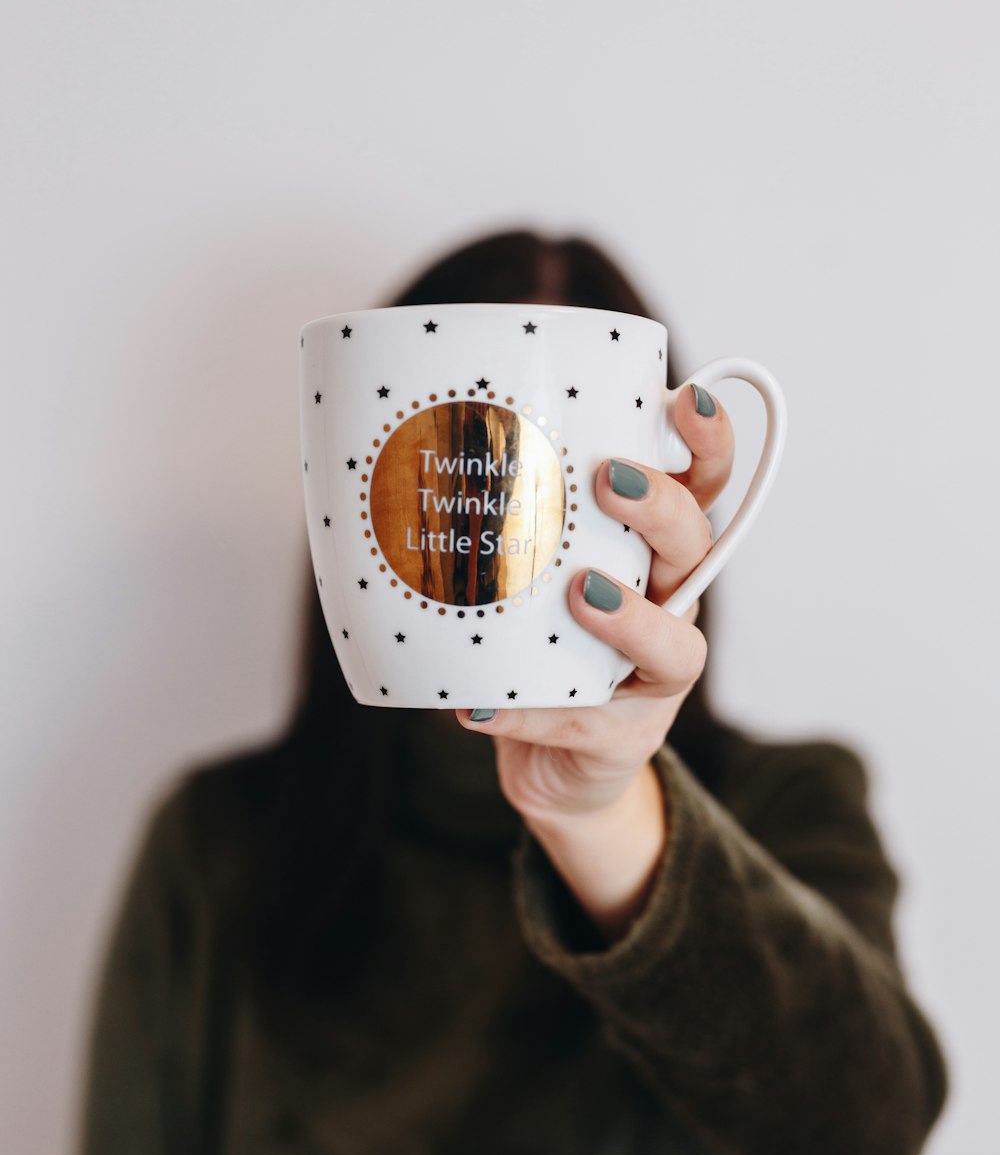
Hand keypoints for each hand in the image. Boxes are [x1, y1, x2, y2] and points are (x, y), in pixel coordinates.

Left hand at [456, 384, 734, 938]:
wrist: (547, 757)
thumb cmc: (534, 640)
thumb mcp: (517, 569)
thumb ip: (489, 520)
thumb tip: (390, 448)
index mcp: (650, 545)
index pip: (701, 481)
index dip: (707, 439)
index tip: (685, 397)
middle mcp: (669, 601)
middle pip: (696, 544)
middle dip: (661, 507)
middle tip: (609, 480)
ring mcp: (655, 674)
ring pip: (677, 642)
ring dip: (632, 616)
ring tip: (582, 592)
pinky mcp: (623, 736)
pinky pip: (586, 722)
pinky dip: (534, 712)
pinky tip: (485, 703)